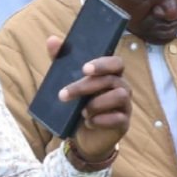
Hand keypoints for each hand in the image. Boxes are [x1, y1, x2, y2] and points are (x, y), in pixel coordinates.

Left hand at [50, 46, 131, 167]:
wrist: (83, 137)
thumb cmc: (78, 106)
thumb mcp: (67, 83)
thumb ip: (61, 61)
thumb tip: (52, 40)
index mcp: (110, 75)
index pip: (116, 63)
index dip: (103, 64)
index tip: (85, 69)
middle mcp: (121, 87)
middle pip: (111, 80)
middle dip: (85, 86)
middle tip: (64, 94)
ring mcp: (125, 105)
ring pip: (119, 96)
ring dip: (96, 103)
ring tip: (81, 112)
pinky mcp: (123, 123)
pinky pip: (119, 118)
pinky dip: (101, 120)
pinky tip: (89, 123)